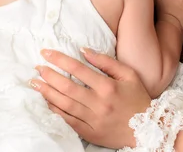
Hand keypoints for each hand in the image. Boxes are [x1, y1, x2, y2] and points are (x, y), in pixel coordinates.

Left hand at [30, 48, 150, 148]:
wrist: (147, 129)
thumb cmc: (138, 99)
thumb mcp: (128, 75)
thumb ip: (106, 62)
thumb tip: (84, 50)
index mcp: (108, 87)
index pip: (78, 69)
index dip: (60, 60)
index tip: (47, 53)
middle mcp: (98, 103)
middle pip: (67, 87)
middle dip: (49, 75)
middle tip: (37, 67)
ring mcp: (93, 119)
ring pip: (64, 104)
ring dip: (47, 92)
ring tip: (35, 83)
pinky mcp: (90, 132)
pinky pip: (68, 121)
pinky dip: (55, 111)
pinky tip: (47, 102)